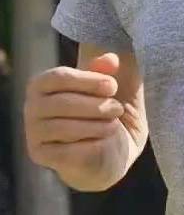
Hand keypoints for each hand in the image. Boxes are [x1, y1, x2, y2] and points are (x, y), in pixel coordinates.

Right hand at [23, 53, 141, 190]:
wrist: (115, 148)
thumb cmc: (112, 110)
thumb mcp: (120, 85)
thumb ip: (115, 68)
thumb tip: (110, 59)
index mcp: (44, 82)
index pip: (59, 77)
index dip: (89, 80)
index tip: (113, 86)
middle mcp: (32, 106)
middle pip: (62, 103)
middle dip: (97, 106)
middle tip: (118, 109)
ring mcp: (33, 132)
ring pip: (64, 128)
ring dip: (97, 125)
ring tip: (113, 125)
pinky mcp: (39, 156)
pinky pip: (66, 151)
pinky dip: (91, 145)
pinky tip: (102, 142)